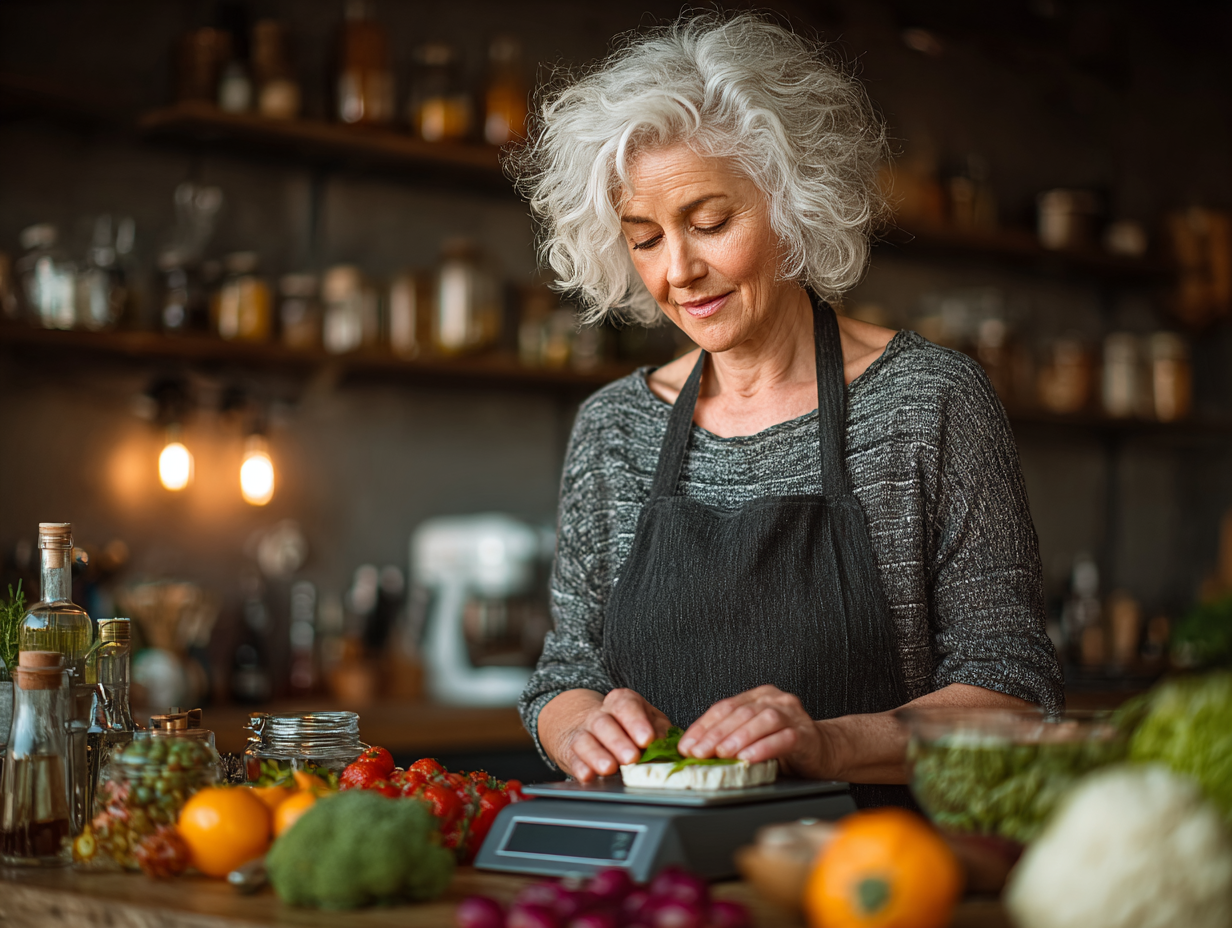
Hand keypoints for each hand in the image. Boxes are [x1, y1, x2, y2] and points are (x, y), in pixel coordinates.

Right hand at [538, 688, 671, 781]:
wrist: (586, 724)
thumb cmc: (626, 725)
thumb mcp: (648, 721)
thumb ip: (659, 730)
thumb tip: (664, 743)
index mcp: (622, 702)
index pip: (626, 706)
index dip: (636, 722)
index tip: (647, 739)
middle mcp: (600, 715)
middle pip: (604, 723)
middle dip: (618, 741)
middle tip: (631, 757)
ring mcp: (583, 733)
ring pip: (586, 740)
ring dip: (597, 755)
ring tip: (610, 768)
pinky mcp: (571, 752)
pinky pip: (573, 759)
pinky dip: (580, 767)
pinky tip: (588, 775)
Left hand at [677, 685, 832, 777]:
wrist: (826, 752)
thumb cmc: (785, 746)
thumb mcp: (753, 737)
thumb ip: (731, 737)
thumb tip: (696, 751)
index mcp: (758, 696)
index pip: (724, 707)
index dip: (702, 726)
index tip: (686, 745)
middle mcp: (775, 700)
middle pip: (740, 712)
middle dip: (715, 734)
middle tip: (698, 752)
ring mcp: (793, 714)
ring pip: (762, 720)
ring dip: (739, 737)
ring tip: (722, 753)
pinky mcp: (807, 734)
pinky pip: (783, 738)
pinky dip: (763, 748)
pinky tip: (749, 759)